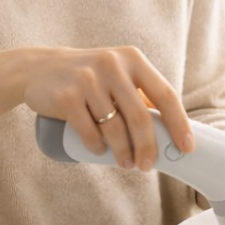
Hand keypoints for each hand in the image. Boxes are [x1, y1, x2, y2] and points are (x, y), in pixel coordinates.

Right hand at [21, 45, 193, 170]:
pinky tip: (100, 152)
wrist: (38, 67)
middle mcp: (112, 65)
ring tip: (126, 164)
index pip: (165, 94)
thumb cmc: (88, 76)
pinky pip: (89, 131)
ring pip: (114, 128)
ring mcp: (87, 80)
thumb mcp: (117, 73)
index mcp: (132, 59)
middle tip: (147, 165)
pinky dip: (97, 147)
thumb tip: (169, 130)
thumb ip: (140, 93)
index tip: (186, 147)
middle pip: (140, 116)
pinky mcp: (66, 96)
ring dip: (123, 152)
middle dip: (148, 147)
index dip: (179, 123)